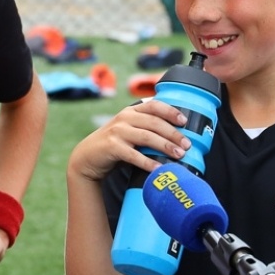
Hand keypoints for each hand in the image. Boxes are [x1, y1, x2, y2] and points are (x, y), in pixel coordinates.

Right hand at [67, 101, 190, 182]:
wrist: (87, 157)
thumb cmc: (115, 145)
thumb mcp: (130, 131)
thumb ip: (147, 129)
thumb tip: (178, 139)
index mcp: (131, 111)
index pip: (154, 105)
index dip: (170, 111)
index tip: (185, 121)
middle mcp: (125, 118)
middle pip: (154, 123)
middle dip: (173, 133)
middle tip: (187, 145)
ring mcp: (118, 132)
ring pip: (147, 137)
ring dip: (165, 146)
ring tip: (179, 155)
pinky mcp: (112, 147)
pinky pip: (134, 155)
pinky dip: (148, 162)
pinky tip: (158, 169)